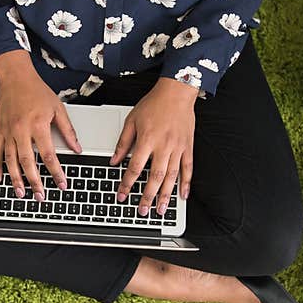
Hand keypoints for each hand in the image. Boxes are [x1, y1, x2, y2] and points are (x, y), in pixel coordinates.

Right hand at [0, 50, 80, 200]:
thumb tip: (77, 148)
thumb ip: (68, 131)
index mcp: (38, 125)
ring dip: (15, 179)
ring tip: (21, 193)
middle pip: (28, 162)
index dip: (56, 172)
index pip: (49, 155)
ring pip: (10, 160)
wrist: (15, 77)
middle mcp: (21, 130)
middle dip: (34, 181)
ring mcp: (8, 132)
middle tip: (40, 196)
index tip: (61, 184)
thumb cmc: (36, 91)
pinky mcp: (0, 131)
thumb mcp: (58, 109)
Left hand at [110, 77, 196, 215]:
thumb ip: (123, 143)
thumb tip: (114, 161)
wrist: (177, 92)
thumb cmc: (154, 104)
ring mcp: (178, 148)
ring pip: (171, 176)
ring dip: (166, 195)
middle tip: (142, 211)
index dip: (127, 184)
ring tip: (161, 210)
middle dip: (147, 196)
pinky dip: (186, 183)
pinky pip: (188, 168)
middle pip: (154, 177)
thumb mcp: (132, 121)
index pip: (135, 168)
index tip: (121, 195)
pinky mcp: (188, 147)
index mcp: (147, 140)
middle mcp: (163, 146)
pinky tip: (183, 195)